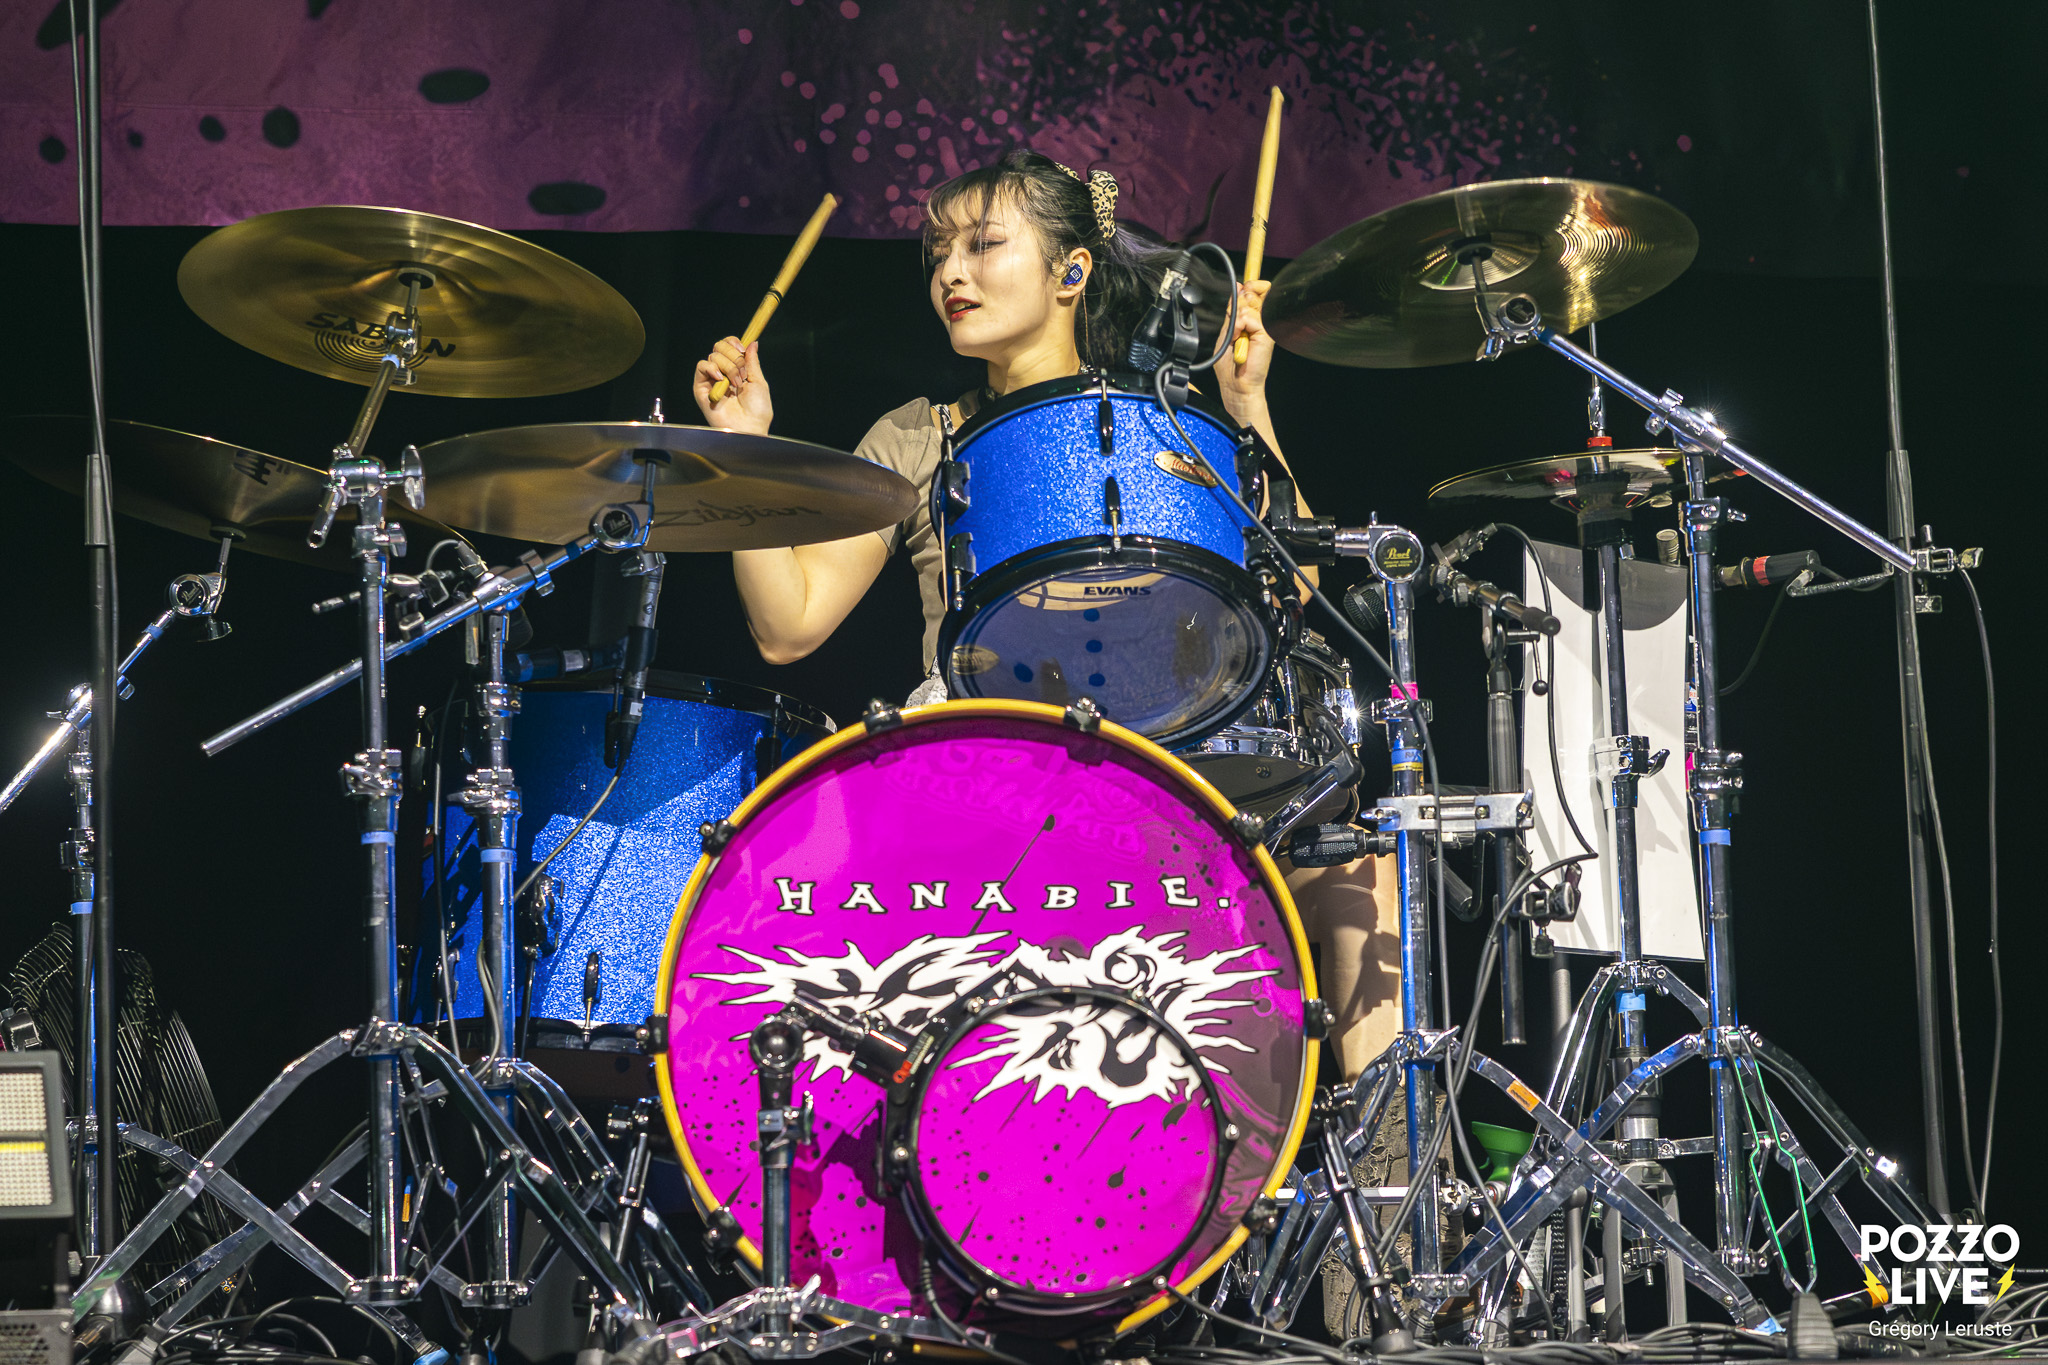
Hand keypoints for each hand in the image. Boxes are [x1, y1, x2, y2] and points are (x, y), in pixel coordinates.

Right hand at [692, 336, 773, 434]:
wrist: (748, 427)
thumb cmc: (757, 411)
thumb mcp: (758, 382)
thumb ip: (752, 361)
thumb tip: (752, 343)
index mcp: (736, 371)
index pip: (729, 347)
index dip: (734, 344)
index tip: (743, 350)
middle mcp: (723, 374)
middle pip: (719, 347)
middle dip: (733, 356)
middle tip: (742, 374)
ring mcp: (712, 381)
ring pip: (713, 356)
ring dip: (728, 367)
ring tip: (735, 385)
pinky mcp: (701, 388)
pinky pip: (701, 366)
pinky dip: (711, 368)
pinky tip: (720, 378)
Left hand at [1216, 280, 1273, 425]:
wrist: (1236, 385)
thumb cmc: (1230, 365)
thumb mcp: (1227, 332)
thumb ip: (1232, 312)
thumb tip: (1238, 288)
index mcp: (1253, 318)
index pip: (1255, 291)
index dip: (1248, 286)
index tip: (1241, 289)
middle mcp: (1261, 320)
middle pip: (1253, 291)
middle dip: (1239, 302)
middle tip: (1235, 322)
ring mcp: (1265, 326)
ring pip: (1249, 303)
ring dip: (1236, 318)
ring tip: (1235, 335)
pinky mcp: (1266, 333)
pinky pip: (1249, 317)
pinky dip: (1239, 325)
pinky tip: (1238, 338)